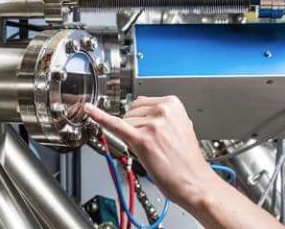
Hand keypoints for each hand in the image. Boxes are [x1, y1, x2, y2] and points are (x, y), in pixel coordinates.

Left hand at [83, 96, 218, 209]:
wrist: (195, 181)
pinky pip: (115, 126)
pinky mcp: (142, 140)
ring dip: (132, 137)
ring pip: (124, 123)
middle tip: (152, 144)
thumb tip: (144, 114)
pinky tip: (89, 110)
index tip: (142, 126)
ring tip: (152, 151)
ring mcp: (152, 124)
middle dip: (135, 126)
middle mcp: (163, 110)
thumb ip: (163, 117)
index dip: (139, 118)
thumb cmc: (188, 160)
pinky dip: (99, 117)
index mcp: (173, 104)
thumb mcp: (181, 127)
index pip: (141, 102)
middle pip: (130, 111)